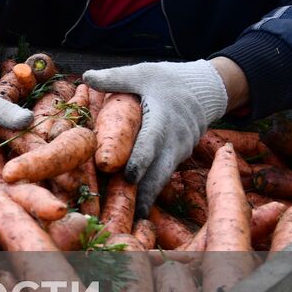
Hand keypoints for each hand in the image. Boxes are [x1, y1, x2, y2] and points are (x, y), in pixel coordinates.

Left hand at [82, 60, 229, 212]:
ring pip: (162, 177)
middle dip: (144, 192)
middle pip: (159, 171)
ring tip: (131, 217)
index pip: (152, 143)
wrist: (205, 88)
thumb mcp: (143, 74)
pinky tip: (138, 205)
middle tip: (129, 212)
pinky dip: (153, 188)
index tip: (129, 177)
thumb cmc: (169, 80)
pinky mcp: (179, 157)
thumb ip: (116, 78)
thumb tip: (86, 76)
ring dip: (148, 195)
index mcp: (164, 119)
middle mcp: (175, 140)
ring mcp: (180, 151)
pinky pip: (165, 174)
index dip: (140, 161)